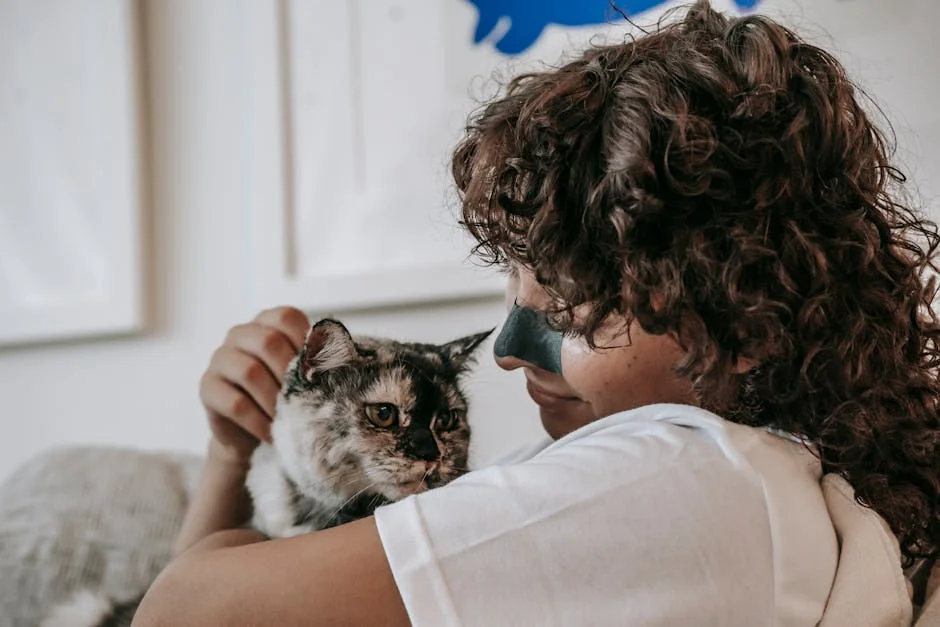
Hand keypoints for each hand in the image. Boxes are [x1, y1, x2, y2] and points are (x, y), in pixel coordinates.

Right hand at [200, 307, 309, 463]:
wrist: (253, 431)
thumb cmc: (285, 395)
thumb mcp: (302, 375)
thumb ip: (314, 362)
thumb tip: (337, 363)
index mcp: (267, 322)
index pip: (287, 318)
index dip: (306, 343)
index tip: (319, 372)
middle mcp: (239, 334)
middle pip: (268, 342)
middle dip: (291, 375)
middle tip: (306, 399)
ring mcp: (220, 358)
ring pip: (249, 372)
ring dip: (275, 400)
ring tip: (289, 419)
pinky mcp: (207, 387)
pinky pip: (235, 403)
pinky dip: (259, 421)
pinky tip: (272, 432)